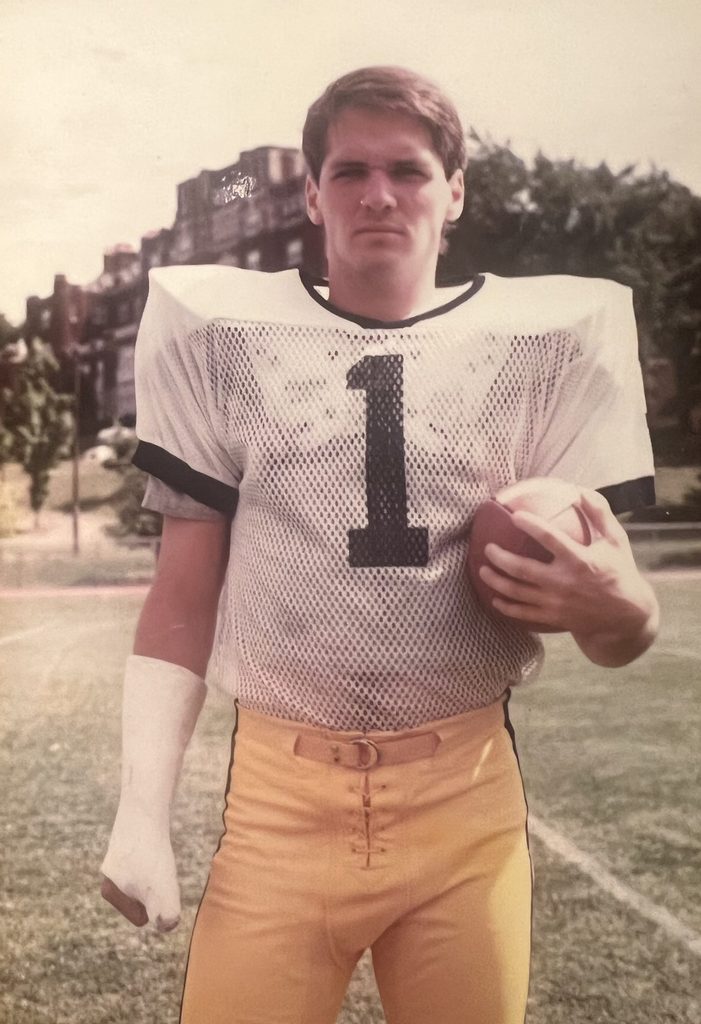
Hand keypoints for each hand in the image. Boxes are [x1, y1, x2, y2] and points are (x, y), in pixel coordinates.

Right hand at [101, 806, 179, 930]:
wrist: (144, 808)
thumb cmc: (151, 854)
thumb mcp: (161, 892)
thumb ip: (165, 915)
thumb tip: (166, 925)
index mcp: (109, 891)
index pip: (140, 917)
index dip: (159, 905)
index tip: (159, 884)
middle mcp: (109, 873)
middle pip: (144, 895)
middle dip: (156, 888)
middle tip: (160, 867)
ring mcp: (117, 853)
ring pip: (146, 875)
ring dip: (158, 868)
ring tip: (161, 854)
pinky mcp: (129, 837)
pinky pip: (148, 855)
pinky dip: (157, 852)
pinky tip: (158, 841)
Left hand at [478, 488, 658, 663]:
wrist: (627, 617)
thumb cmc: (620, 572)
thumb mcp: (616, 541)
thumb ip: (599, 513)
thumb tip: (580, 490)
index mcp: (581, 560)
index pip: (550, 539)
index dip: (530, 526)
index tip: (514, 516)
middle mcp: (565, 582)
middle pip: (523, 569)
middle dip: (500, 558)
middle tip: (487, 547)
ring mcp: (557, 603)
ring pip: (518, 592)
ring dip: (496, 581)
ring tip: (482, 570)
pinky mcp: (554, 618)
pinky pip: (524, 614)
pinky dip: (506, 607)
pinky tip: (495, 598)